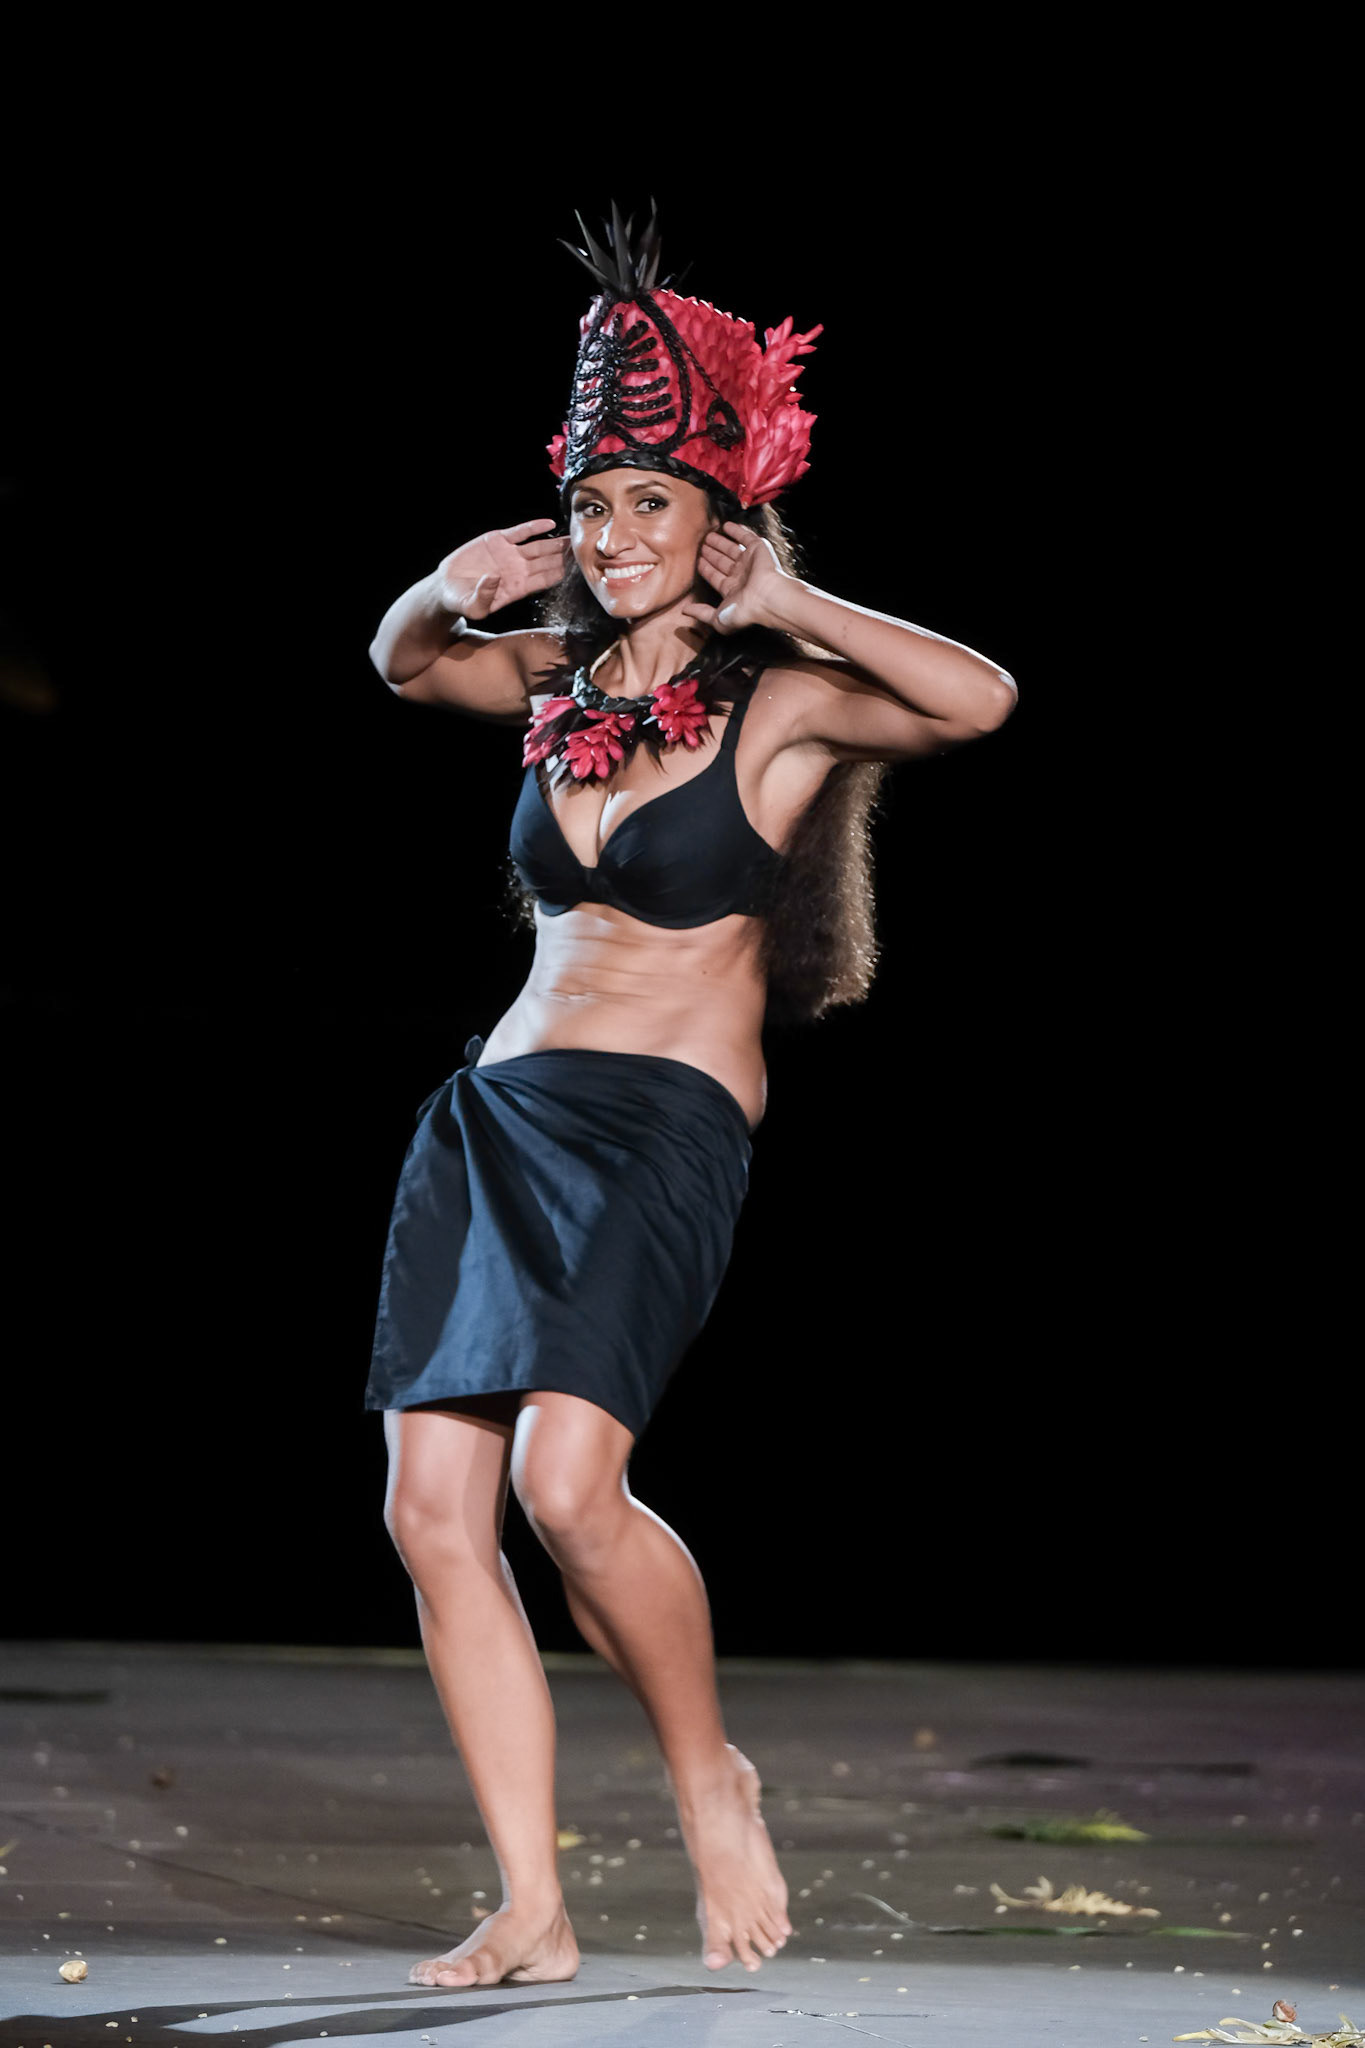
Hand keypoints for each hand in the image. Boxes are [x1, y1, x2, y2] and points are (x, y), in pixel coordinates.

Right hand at [437, 518, 571, 619]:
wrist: (448, 586)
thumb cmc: (462, 602)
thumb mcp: (472, 607)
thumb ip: (484, 597)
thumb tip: (493, 578)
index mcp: (517, 588)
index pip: (544, 580)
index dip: (559, 574)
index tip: (576, 570)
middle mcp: (518, 570)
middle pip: (547, 563)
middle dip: (564, 558)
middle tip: (582, 551)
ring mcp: (509, 554)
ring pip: (538, 547)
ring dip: (555, 544)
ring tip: (572, 538)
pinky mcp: (498, 540)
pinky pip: (520, 532)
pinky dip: (534, 527)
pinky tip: (549, 524)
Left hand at [680, 521, 791, 634]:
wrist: (767, 598)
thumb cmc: (745, 611)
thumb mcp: (717, 619)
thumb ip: (701, 613)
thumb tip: (685, 611)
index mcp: (733, 591)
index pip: (716, 577)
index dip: (707, 569)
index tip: (698, 561)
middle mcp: (741, 576)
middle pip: (722, 562)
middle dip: (712, 554)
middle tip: (702, 545)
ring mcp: (749, 562)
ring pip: (731, 549)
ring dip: (720, 542)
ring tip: (708, 536)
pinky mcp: (758, 549)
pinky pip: (746, 537)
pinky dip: (737, 530)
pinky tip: (727, 525)